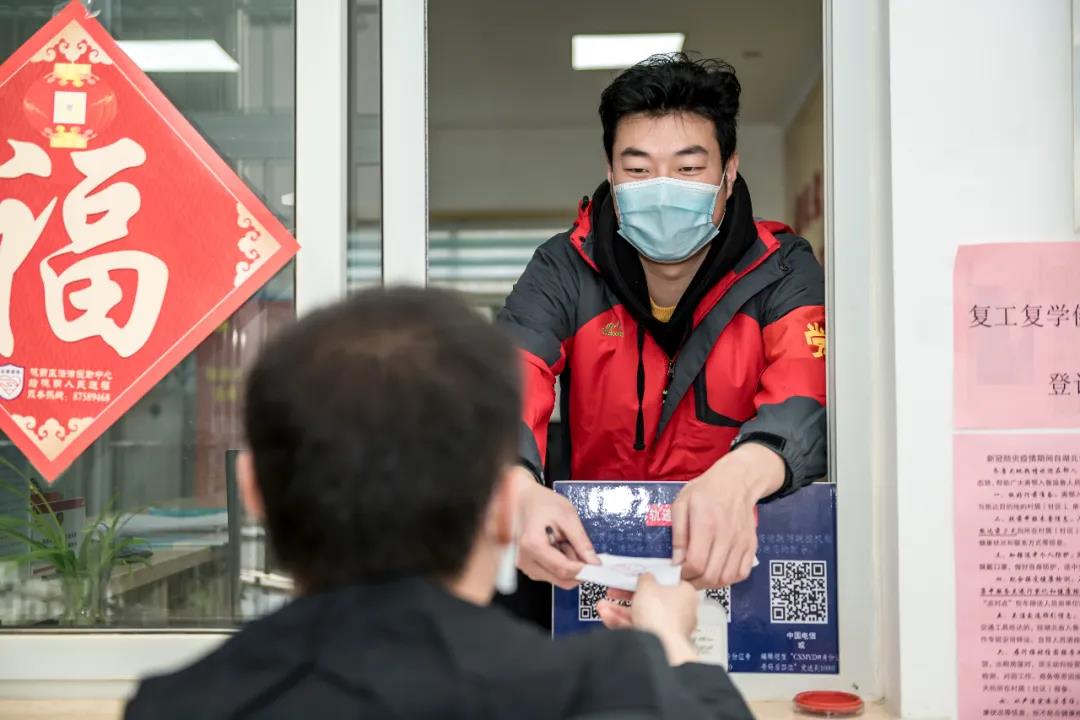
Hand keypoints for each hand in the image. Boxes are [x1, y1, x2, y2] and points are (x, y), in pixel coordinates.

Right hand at [514, 467, 598, 588]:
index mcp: (533, 545)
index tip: (597, 566)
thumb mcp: (567, 516)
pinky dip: (559, 564)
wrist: (522, 499)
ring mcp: (524, 565)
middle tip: (578, 546)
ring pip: (556, 578)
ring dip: (567, 565)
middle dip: (575, 567)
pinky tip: (556, 547)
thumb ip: (581, 541)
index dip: (583, 570)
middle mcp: (524, 560)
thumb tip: (594, 562)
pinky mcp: (527, 566)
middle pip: (560, 578)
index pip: (563, 570)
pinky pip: (549, 574)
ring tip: (563, 542)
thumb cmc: (542, 503)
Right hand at [596, 574, 699, 665]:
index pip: (667, 583)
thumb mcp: (647, 586)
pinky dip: (623, 623)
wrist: (659, 646)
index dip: (650, 580)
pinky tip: (607, 618)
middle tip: (615, 592)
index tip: (636, 579)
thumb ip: (645, 578)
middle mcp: (681, 613)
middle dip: (627, 597)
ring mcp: (670, 630)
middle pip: (651, 601)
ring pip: (642, 617)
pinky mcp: (659, 643)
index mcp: (686, 594)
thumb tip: (645, 578)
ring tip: (603, 607)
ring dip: (620, 611)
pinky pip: (639, 630)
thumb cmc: (661, 614)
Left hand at [672, 443, 783, 587]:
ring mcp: (741, 542)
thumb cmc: (705, 491)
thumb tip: (676, 562)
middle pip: (711, 575)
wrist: (737, 481)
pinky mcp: (751, 546)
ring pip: (727, 578)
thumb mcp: (682, 504)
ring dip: (711, 584)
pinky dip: (728, 580)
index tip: (677, 572)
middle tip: (686, 579)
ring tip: (700, 577)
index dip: (684, 574)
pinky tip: (717, 572)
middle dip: (695, 583)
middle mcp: (726, 536)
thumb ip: (678, 534)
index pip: (696, 562)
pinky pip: (741, 573)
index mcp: (706, 523)